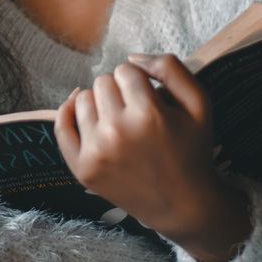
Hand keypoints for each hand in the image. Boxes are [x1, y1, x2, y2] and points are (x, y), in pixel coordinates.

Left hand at [55, 54, 251, 261]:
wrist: (182, 205)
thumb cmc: (192, 150)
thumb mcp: (200, 104)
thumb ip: (171, 68)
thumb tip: (132, 56)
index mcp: (148, 114)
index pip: (126, 70)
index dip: (140, 80)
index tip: (149, 98)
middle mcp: (117, 132)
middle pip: (103, 81)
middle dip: (120, 91)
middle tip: (135, 112)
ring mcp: (95, 152)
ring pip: (83, 99)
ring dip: (100, 104)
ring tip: (119, 121)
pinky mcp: (81, 168)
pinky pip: (61, 126)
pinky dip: (68, 114)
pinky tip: (82, 113)